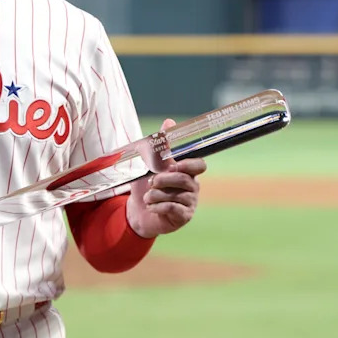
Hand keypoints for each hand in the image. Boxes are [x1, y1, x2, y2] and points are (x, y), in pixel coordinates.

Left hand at [127, 118, 206, 238]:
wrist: (137, 210)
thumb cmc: (146, 184)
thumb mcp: (149, 162)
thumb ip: (160, 144)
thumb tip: (170, 121)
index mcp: (187, 170)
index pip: (200, 165)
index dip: (190, 164)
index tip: (175, 165)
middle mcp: (192, 186)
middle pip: (185, 179)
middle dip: (164, 180)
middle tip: (151, 182)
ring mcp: (190, 202)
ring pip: (177, 195)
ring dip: (156, 195)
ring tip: (147, 197)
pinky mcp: (184, 216)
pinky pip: (173, 209)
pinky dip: (157, 206)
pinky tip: (151, 206)